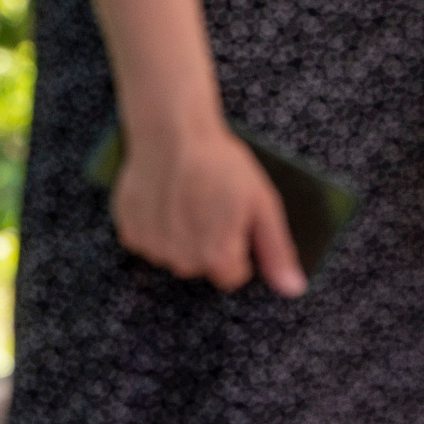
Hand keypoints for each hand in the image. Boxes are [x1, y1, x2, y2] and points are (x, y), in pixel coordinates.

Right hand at [111, 117, 305, 295]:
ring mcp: (153, 249)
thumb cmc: (220, 165)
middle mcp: (182, 262)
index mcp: (218, 258)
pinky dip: (157, 225)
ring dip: (181, 235)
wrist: (172, 134)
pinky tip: (165, 199)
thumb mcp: (263, 204)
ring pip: (174, 254)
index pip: (232, 277)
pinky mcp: (131, 233)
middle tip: (210, 204)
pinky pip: (150, 241)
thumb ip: (277, 251)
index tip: (233, 221)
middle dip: (208, 242)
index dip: (237, 248)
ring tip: (186, 199)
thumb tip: (292, 289)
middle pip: (201, 266)